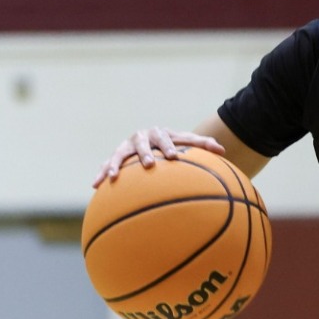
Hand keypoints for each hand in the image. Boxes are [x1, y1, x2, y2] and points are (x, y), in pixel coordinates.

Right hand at [93, 127, 225, 186]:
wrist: (153, 140)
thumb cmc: (174, 144)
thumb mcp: (187, 143)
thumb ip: (203, 145)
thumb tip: (223, 151)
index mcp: (160, 133)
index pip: (166, 138)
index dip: (168, 146)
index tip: (173, 157)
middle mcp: (142, 137)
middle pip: (142, 143)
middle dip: (144, 153)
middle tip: (149, 164)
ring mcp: (127, 146)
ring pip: (120, 153)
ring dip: (116, 164)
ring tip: (114, 176)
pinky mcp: (117, 156)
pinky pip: (107, 165)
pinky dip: (101, 173)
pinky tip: (95, 184)